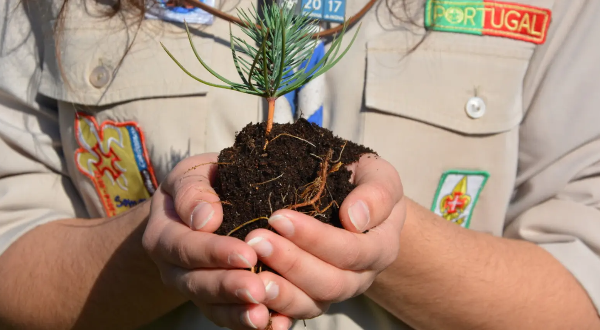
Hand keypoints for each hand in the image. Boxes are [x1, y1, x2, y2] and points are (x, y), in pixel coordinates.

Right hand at [142, 153, 291, 328]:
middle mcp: (175, 269)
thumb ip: (193, 190)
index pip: (185, 248)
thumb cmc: (201, 184)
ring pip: (213, 308)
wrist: (200, 206)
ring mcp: (196, 288)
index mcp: (164, 235)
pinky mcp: (217, 302)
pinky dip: (250, 324)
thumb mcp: (190, 174)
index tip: (246, 254)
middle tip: (257, 290)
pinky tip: (277, 325)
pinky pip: (230, 318)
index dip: (214, 253)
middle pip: (197, 284)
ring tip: (263, 316)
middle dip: (228, 288)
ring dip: (238, 314)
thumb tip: (205, 218)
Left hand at [244, 154, 405, 319]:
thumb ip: (376, 194)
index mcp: (380, 248)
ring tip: (252, 275)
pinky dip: (275, 310)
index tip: (278, 217)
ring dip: (281, 291)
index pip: (351, 250)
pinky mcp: (313, 299)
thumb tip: (355, 219)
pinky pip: (295, 312)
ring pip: (312, 304)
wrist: (360, 205)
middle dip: (292, 263)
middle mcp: (361, 277)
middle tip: (256, 241)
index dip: (315, 238)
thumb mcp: (379, 176)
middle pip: (331, 283)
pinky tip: (253, 300)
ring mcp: (336, 292)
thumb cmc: (365, 183)